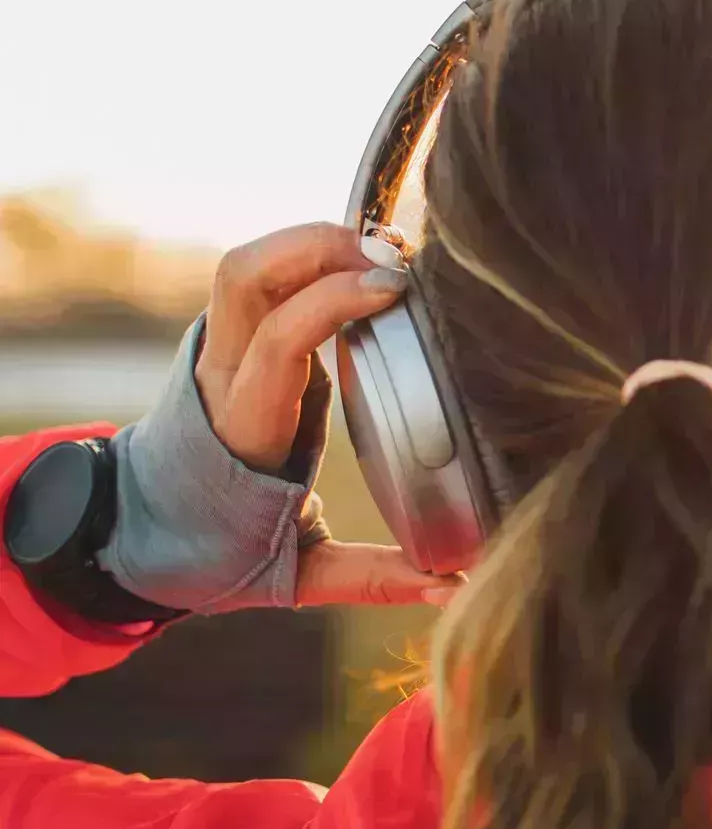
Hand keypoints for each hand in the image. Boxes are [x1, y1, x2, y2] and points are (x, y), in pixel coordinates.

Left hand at [99, 222, 460, 611]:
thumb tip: (453, 586)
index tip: (395, 294)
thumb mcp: (298, 573)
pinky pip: (260, 276)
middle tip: (391, 258)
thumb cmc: (224, 554)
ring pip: (248, 263)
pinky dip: (308, 256)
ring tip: (381, 253)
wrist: (139, 534)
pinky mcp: (227, 339)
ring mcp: (215, 350)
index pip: (281, 339)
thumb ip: (374, 578)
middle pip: (247, 274)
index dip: (336, 301)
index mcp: (246, 430)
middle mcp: (220, 377)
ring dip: (312, 242)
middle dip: (319, 247)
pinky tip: (358, 266)